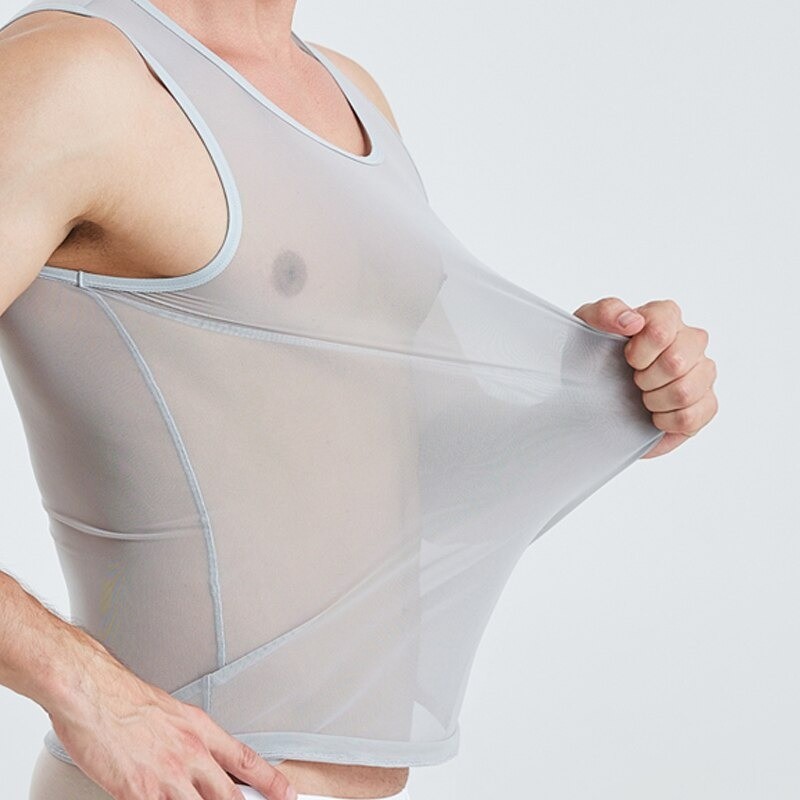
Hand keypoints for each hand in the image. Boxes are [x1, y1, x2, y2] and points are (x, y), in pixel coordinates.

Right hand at [48, 644, 297, 799]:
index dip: (271, 781)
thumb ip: (188, 738)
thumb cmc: (123, 698)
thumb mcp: (171, 712)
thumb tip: (198, 758)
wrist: (92, 693)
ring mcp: (167, 776)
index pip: (246, 760)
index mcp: (200, 730)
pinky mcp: (139, 793)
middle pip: (229, 795)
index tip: (287, 793)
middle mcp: (190, 754)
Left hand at [572, 296, 716, 457]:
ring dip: (654, 400)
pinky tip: (655, 413)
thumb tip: (632, 320)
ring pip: (686, 392)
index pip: (662, 330)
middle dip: (645, 378)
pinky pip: (691, 417)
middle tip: (633, 379)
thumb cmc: (594, 353)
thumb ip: (606, 312)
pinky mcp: (706, 403)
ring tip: (643, 396)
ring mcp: (702, 371)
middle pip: (676, 363)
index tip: (626, 358)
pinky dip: (665, 421)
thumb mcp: (587, 325)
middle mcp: (690, 340)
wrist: (594, 393)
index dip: (639, 352)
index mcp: (665, 316)